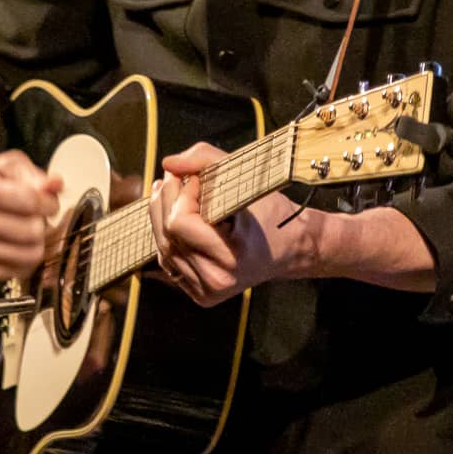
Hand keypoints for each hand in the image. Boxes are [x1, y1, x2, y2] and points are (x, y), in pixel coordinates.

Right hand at [0, 149, 61, 281]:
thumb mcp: (11, 166)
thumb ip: (37, 176)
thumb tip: (56, 184)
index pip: (31, 202)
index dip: (49, 202)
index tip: (47, 202)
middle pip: (33, 231)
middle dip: (42, 222)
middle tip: (33, 216)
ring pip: (30, 255)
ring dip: (36, 242)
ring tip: (26, 229)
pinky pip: (20, 272)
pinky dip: (25, 259)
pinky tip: (17, 244)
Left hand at [148, 142, 318, 306]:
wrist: (291, 248)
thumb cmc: (271, 212)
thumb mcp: (247, 177)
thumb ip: (204, 159)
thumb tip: (168, 163)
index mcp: (231, 257)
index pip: (179, 223)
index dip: (180, 194)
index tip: (195, 179)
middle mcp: (217, 280)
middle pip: (166, 234)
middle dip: (166, 199)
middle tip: (175, 177)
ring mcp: (207, 292)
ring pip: (163, 248)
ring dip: (161, 216)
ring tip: (169, 191)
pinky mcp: (200, 294)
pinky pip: (168, 261)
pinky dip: (167, 236)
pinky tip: (174, 216)